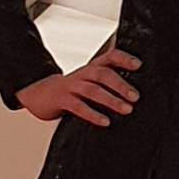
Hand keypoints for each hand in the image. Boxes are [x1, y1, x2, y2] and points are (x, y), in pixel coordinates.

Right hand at [16, 47, 141, 124]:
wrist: (39, 94)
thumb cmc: (71, 91)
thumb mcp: (89, 83)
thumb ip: (106, 85)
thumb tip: (133, 95)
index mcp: (91, 68)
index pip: (109, 57)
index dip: (124, 58)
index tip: (139, 65)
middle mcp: (82, 74)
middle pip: (103, 74)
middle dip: (121, 85)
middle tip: (136, 97)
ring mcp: (71, 86)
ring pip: (92, 90)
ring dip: (111, 100)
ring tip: (127, 109)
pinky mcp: (61, 100)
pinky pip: (78, 106)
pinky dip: (93, 114)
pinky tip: (105, 121)